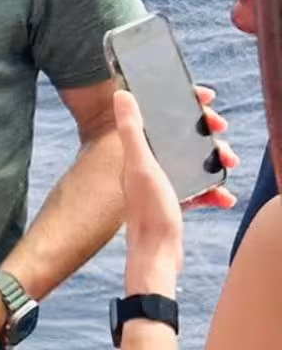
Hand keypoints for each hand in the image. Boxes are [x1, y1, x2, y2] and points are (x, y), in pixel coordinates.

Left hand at [115, 86, 237, 293]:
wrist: (157, 254)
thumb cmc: (149, 211)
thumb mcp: (142, 166)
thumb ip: (132, 131)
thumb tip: (119, 94)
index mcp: (138, 153)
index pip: (158, 116)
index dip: (182, 103)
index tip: (205, 97)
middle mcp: (147, 165)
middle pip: (180, 138)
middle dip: (205, 132)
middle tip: (221, 128)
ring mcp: (161, 184)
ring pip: (193, 162)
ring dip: (214, 161)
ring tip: (231, 162)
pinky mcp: (173, 202)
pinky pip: (199, 190)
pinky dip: (213, 191)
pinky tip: (225, 198)